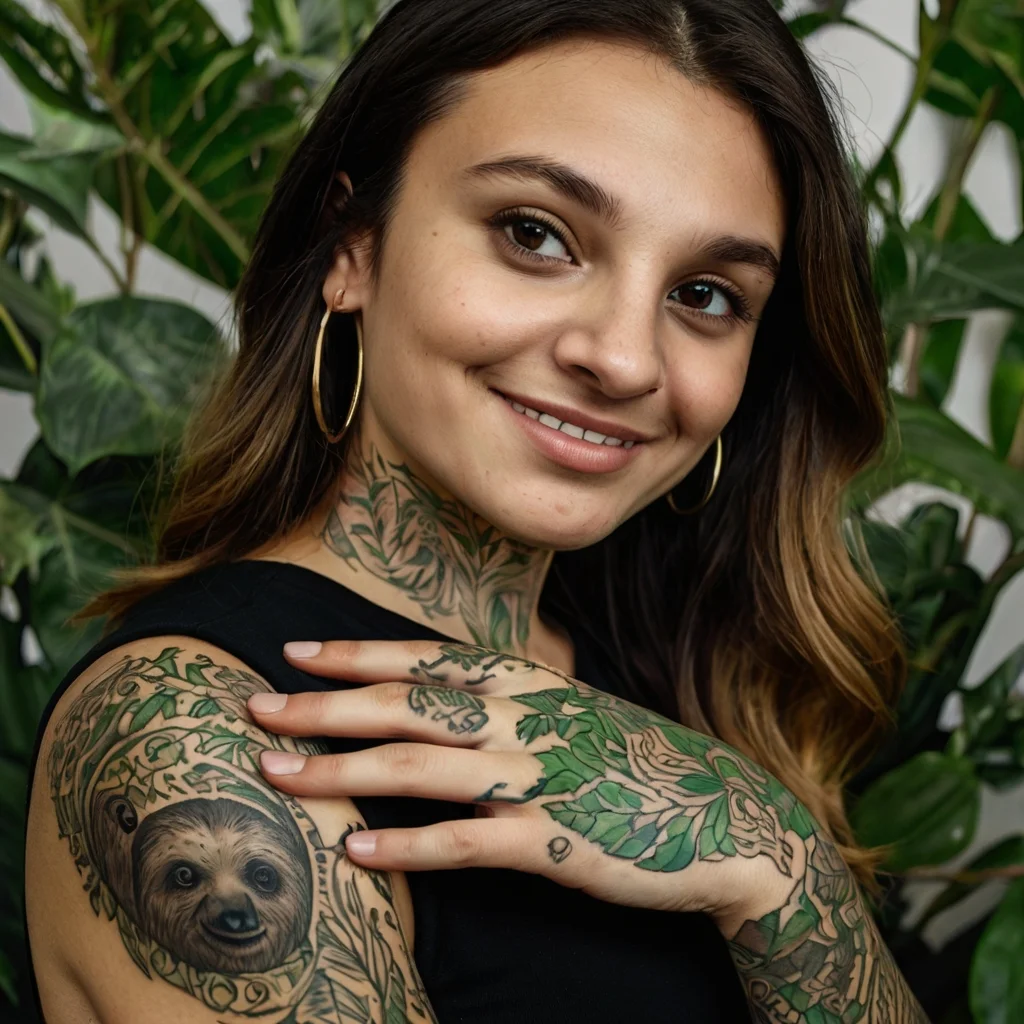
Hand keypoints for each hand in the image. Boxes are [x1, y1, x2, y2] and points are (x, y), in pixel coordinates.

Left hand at [248, 640, 815, 930]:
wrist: (729, 818)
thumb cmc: (644, 764)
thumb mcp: (578, 713)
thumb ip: (516, 702)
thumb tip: (448, 700)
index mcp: (534, 682)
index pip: (429, 659)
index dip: (358, 655)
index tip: (297, 653)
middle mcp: (528, 719)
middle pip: (408, 704)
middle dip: (326, 703)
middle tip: (256, 704)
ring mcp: (542, 777)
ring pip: (422, 766)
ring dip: (342, 769)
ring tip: (275, 770)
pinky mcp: (557, 841)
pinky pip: (468, 842)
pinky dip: (409, 846)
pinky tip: (355, 853)